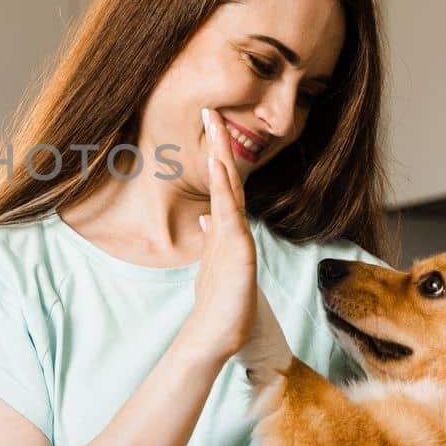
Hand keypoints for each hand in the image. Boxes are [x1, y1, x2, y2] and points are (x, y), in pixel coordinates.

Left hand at [189, 107, 255, 358]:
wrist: (216, 336)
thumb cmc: (218, 304)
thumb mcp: (211, 263)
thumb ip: (213, 238)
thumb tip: (208, 216)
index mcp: (225, 229)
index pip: (221, 184)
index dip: (216, 153)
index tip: (208, 124)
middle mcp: (234, 228)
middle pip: (227, 177)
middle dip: (219, 143)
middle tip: (211, 109)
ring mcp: (237, 238)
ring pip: (230, 188)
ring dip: (221, 154)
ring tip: (215, 123)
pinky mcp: (237, 251)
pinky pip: (229, 212)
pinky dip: (223, 186)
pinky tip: (218, 163)